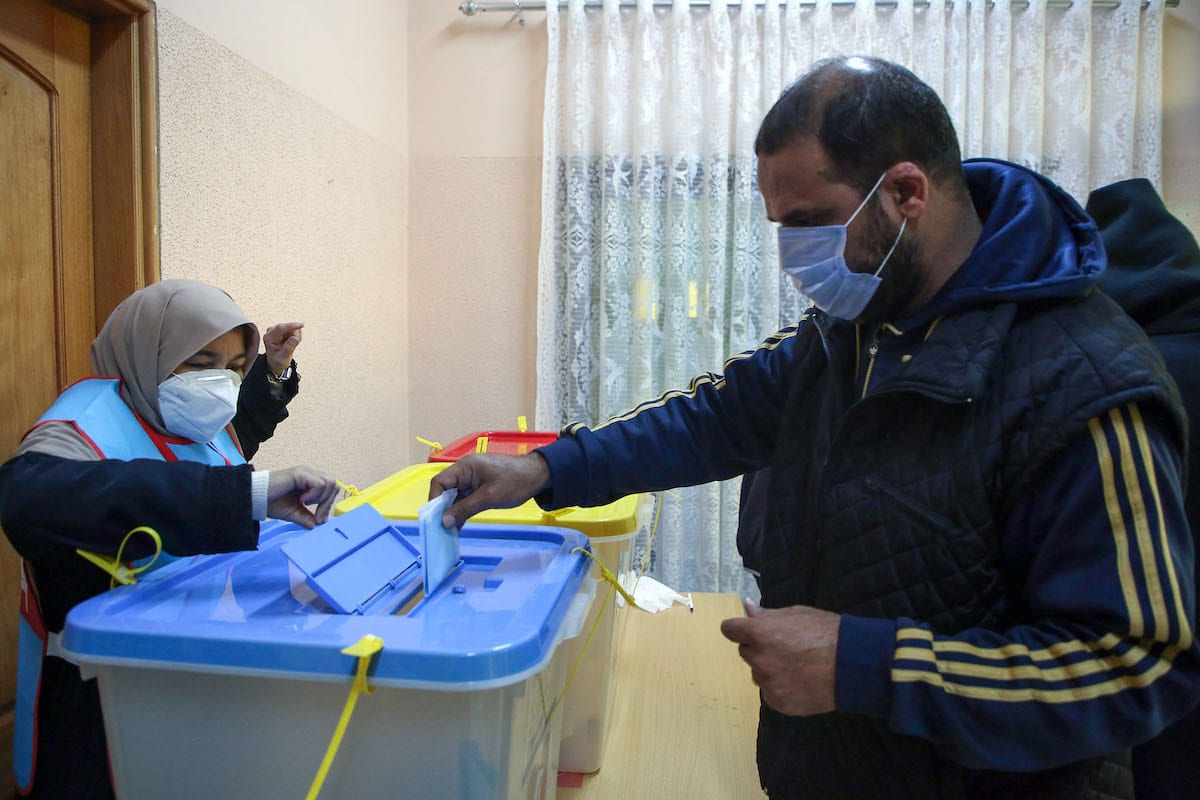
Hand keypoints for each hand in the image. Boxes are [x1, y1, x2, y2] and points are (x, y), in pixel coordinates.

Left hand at [262, 322, 302, 375]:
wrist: (275, 361)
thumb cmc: (277, 360)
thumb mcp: (282, 358)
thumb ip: (288, 349)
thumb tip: (295, 338)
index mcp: (269, 338)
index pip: (280, 329)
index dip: (291, 326)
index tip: (301, 325)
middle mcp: (271, 331)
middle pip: (288, 328)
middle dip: (295, 336)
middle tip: (293, 346)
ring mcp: (277, 329)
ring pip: (292, 328)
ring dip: (296, 336)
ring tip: (291, 346)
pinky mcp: (283, 328)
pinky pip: (294, 329)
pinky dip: (296, 336)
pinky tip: (291, 342)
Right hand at [267, 465, 338, 527]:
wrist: (255, 498)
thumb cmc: (271, 502)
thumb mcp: (294, 513)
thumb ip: (307, 518)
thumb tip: (318, 524)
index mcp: (310, 481)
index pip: (331, 488)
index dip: (328, 504)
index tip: (319, 519)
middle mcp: (310, 474)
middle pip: (333, 485)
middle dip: (327, 503)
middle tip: (316, 516)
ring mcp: (305, 472)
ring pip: (329, 483)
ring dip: (320, 499)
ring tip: (305, 503)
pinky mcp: (300, 473)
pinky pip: (319, 484)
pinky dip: (314, 495)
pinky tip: (301, 499)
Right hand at [429, 453, 550, 528]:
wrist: (539, 475)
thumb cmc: (516, 481)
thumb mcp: (489, 497)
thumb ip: (464, 509)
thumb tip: (444, 521)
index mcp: (465, 467)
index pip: (439, 482)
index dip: (434, 500)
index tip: (434, 519)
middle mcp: (465, 471)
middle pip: (444, 490)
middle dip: (441, 509)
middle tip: (439, 529)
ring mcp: (472, 479)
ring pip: (454, 497)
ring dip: (452, 513)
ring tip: (448, 532)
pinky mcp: (479, 486)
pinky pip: (464, 499)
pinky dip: (461, 511)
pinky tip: (458, 526)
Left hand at [720, 600, 839, 716]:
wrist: (852, 665)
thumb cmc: (826, 633)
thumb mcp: (796, 614)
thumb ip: (767, 614)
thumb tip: (747, 606)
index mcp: (760, 634)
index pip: (729, 630)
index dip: (739, 629)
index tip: (748, 630)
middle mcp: (759, 660)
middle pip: (746, 651)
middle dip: (759, 648)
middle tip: (785, 647)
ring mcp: (769, 684)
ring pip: (758, 673)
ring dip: (769, 669)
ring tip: (797, 666)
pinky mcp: (779, 703)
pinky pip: (770, 693)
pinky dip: (780, 688)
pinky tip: (800, 681)